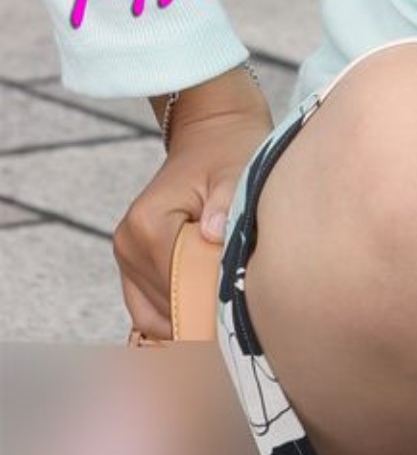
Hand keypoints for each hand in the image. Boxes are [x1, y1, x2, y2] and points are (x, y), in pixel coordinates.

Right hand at [116, 81, 273, 339]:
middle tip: (248, 322)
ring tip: (231, 317)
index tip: (249, 316)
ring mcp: (128, 258)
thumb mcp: (237, 171)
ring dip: (192, 322)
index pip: (179, 290)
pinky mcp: (136, 265)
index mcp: (148, 225)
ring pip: (157, 318)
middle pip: (167, 309)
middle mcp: (129, 245)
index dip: (213, 306)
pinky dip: (179, 319)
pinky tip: (211, 316)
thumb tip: (214, 233)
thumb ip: (226, 203)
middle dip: (205, 318)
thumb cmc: (230, 151)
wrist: (214, 132)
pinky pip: (152, 311)